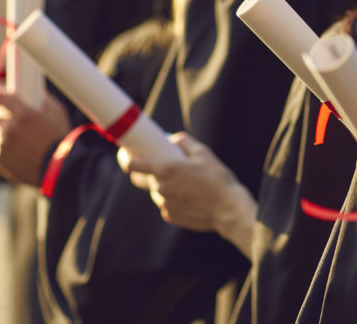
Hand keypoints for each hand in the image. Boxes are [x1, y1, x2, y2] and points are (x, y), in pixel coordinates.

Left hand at [0, 92, 70, 185]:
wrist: (62, 168)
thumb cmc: (63, 139)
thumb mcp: (57, 113)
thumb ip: (41, 100)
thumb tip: (33, 92)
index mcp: (24, 114)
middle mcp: (10, 129)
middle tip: (1, 114)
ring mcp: (3, 145)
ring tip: (10, 135)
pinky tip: (7, 147)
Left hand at [119, 133, 256, 256]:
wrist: (228, 209)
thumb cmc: (217, 179)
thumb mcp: (204, 153)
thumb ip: (184, 142)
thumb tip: (172, 139)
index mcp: (165, 170)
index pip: (132, 165)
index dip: (127, 158)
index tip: (127, 153)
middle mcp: (160, 188)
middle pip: (139, 179)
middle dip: (145, 171)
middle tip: (158, 166)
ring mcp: (164, 204)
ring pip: (155, 191)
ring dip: (163, 185)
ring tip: (185, 183)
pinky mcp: (170, 216)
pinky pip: (165, 204)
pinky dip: (172, 198)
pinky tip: (190, 196)